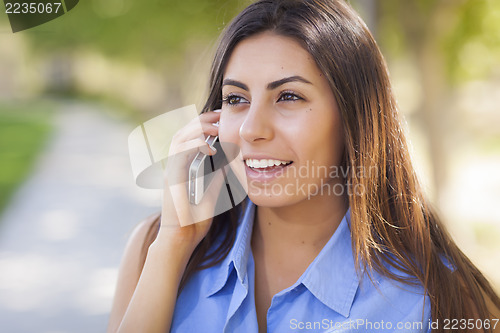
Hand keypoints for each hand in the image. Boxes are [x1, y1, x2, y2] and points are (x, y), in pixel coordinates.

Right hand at [156, 110, 222, 250]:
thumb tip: (230, 161)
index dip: (205, 125)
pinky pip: (180, 154)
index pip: (190, 137)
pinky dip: (194, 146)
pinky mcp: (171, 178)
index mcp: (183, 167)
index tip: (222, 119)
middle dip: (202, 120)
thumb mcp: (213, 193)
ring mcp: (171, 171)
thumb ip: (217, 176)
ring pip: (179, 138)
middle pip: (183, 132)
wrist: (182, 239)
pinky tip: (210, 147)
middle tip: (220, 115)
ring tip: (216, 127)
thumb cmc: (195, 220)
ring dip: (197, 129)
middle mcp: (174, 165)